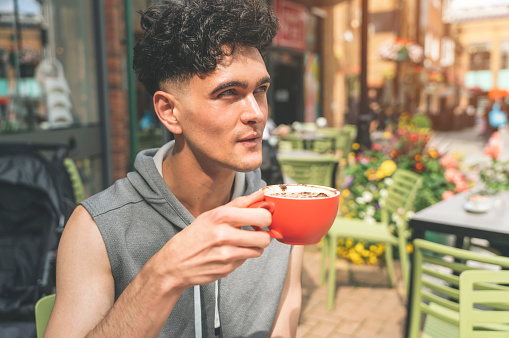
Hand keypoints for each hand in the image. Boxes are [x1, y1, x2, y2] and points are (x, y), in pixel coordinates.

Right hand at [148, 190, 271, 290]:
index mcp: (221, 216)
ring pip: (258, 250)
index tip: (263, 217)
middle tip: (256, 232)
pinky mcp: (227, 269)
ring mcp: (226, 254)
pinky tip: (228, 253)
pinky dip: (241, 256)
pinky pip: (245, 260)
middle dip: (264, 234)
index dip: (267, 217)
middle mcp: (224, 235)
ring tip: (241, 242)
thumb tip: (260, 195)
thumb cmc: (193, 236)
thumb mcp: (211, 214)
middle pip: (264, 237)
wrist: (174, 264)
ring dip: (254, 246)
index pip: (261, 216)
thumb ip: (238, 205)